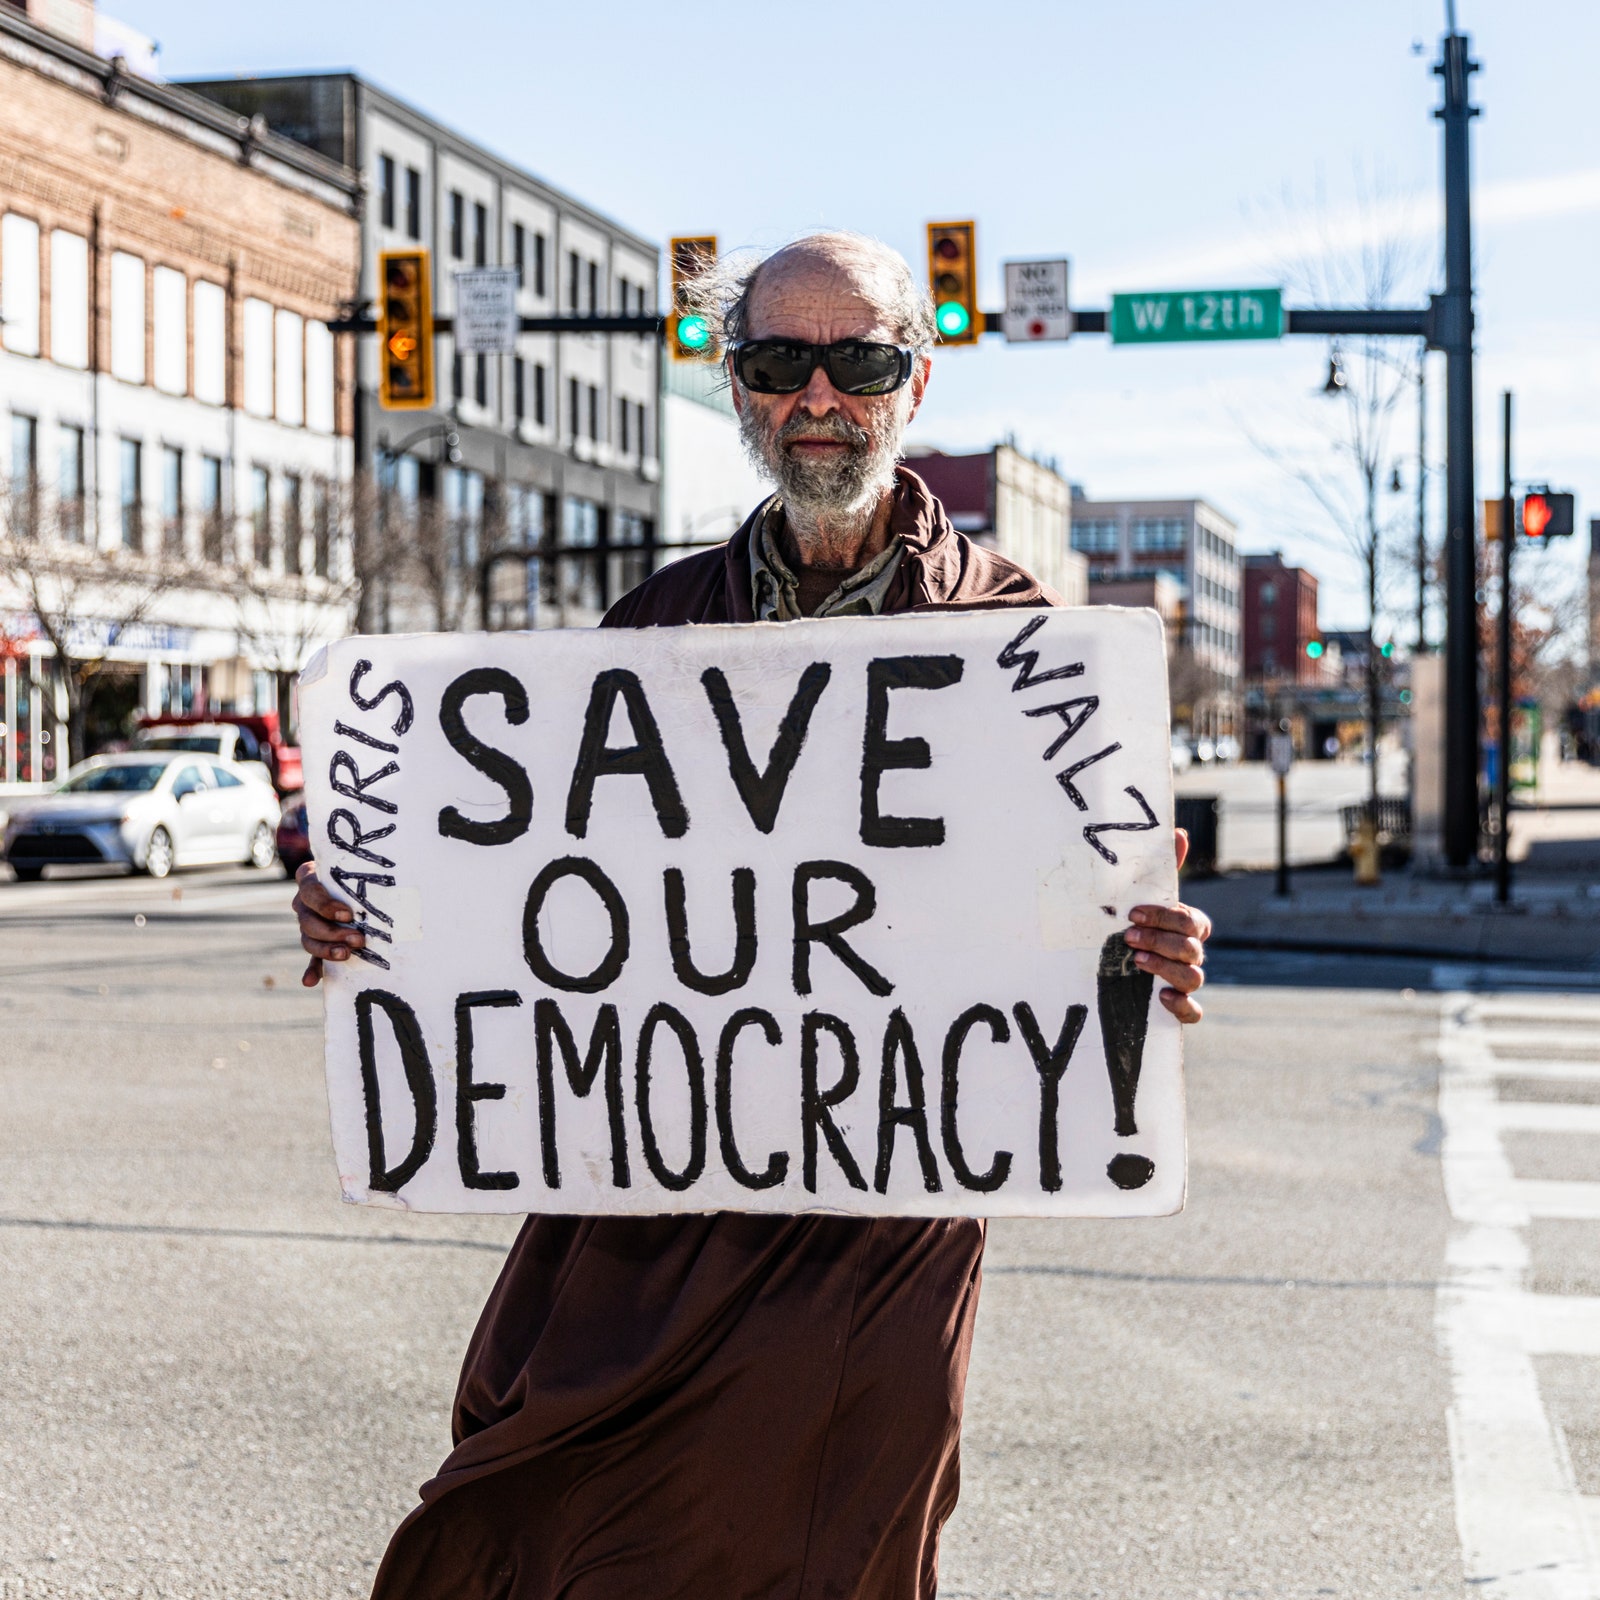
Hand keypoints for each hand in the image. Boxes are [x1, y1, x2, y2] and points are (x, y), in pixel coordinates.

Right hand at [293, 862, 364, 987]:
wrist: (363, 886)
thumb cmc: (362, 877)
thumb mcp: (356, 875)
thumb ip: (361, 879)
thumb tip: (383, 878)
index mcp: (310, 881)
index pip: (309, 890)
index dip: (325, 904)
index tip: (348, 914)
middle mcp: (304, 903)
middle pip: (308, 920)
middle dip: (333, 932)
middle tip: (357, 939)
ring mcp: (306, 923)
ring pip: (307, 939)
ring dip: (325, 950)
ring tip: (346, 954)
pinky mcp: (314, 943)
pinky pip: (310, 959)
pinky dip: (310, 970)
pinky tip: (311, 980)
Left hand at [1123, 828, 1210, 1023]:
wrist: (1110, 967)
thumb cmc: (1134, 925)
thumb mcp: (1142, 897)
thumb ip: (1161, 869)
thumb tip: (1178, 831)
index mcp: (1187, 928)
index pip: (1192, 921)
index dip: (1167, 917)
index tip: (1134, 912)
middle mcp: (1191, 954)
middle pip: (1192, 948)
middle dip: (1161, 940)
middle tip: (1129, 935)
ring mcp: (1186, 981)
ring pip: (1193, 977)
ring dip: (1165, 968)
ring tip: (1136, 962)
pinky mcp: (1179, 1008)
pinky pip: (1194, 1013)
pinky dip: (1182, 1006)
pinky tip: (1161, 997)